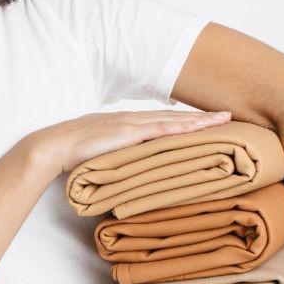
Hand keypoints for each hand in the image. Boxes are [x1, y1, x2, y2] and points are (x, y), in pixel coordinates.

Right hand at [33, 108, 232, 176]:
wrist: (55, 146)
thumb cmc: (73, 153)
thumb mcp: (101, 153)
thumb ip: (118, 156)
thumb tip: (130, 167)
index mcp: (127, 123)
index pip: (163, 120)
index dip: (187, 120)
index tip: (207, 121)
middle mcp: (133, 119)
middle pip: (175, 117)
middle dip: (202, 117)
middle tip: (228, 116)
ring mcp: (132, 123)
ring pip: (174, 120)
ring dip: (200, 120)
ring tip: (223, 120)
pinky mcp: (129, 132)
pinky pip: (162, 129)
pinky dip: (182, 128)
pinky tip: (199, 128)